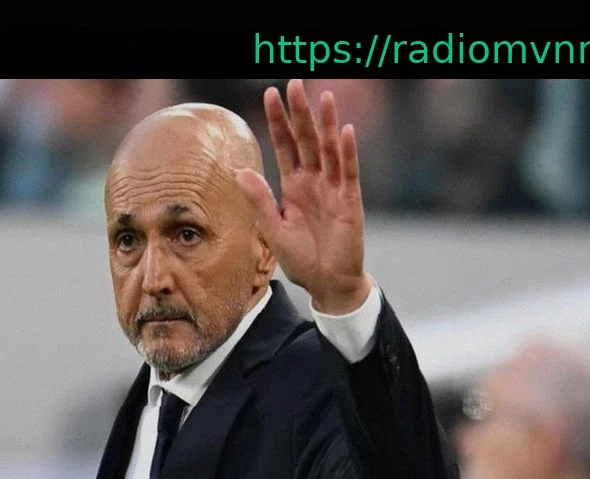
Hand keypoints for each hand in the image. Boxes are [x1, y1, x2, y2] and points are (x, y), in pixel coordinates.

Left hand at [236, 79, 371, 314]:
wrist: (327, 283)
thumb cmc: (302, 259)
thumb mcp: (273, 230)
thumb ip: (259, 201)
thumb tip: (239, 171)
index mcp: (293, 186)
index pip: (284, 146)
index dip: (278, 121)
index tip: (269, 95)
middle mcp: (314, 181)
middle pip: (306, 140)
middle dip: (300, 113)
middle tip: (294, 84)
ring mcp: (333, 189)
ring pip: (328, 150)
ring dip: (326, 124)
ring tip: (324, 97)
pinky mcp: (350, 202)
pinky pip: (348, 173)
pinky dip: (347, 153)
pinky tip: (344, 132)